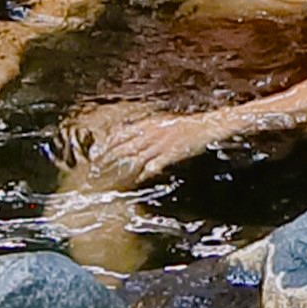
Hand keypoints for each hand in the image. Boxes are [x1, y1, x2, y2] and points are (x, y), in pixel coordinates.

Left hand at [65, 109, 242, 183]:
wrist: (210, 126)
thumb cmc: (189, 127)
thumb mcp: (166, 124)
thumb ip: (150, 131)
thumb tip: (136, 139)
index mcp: (149, 124)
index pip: (121, 134)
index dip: (108, 145)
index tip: (96, 155)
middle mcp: (151, 132)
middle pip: (124, 147)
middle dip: (109, 160)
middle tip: (96, 172)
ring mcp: (160, 143)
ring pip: (135, 158)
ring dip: (121, 169)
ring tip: (109, 180)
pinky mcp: (170, 154)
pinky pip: (152, 166)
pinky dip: (142, 174)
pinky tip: (134, 183)